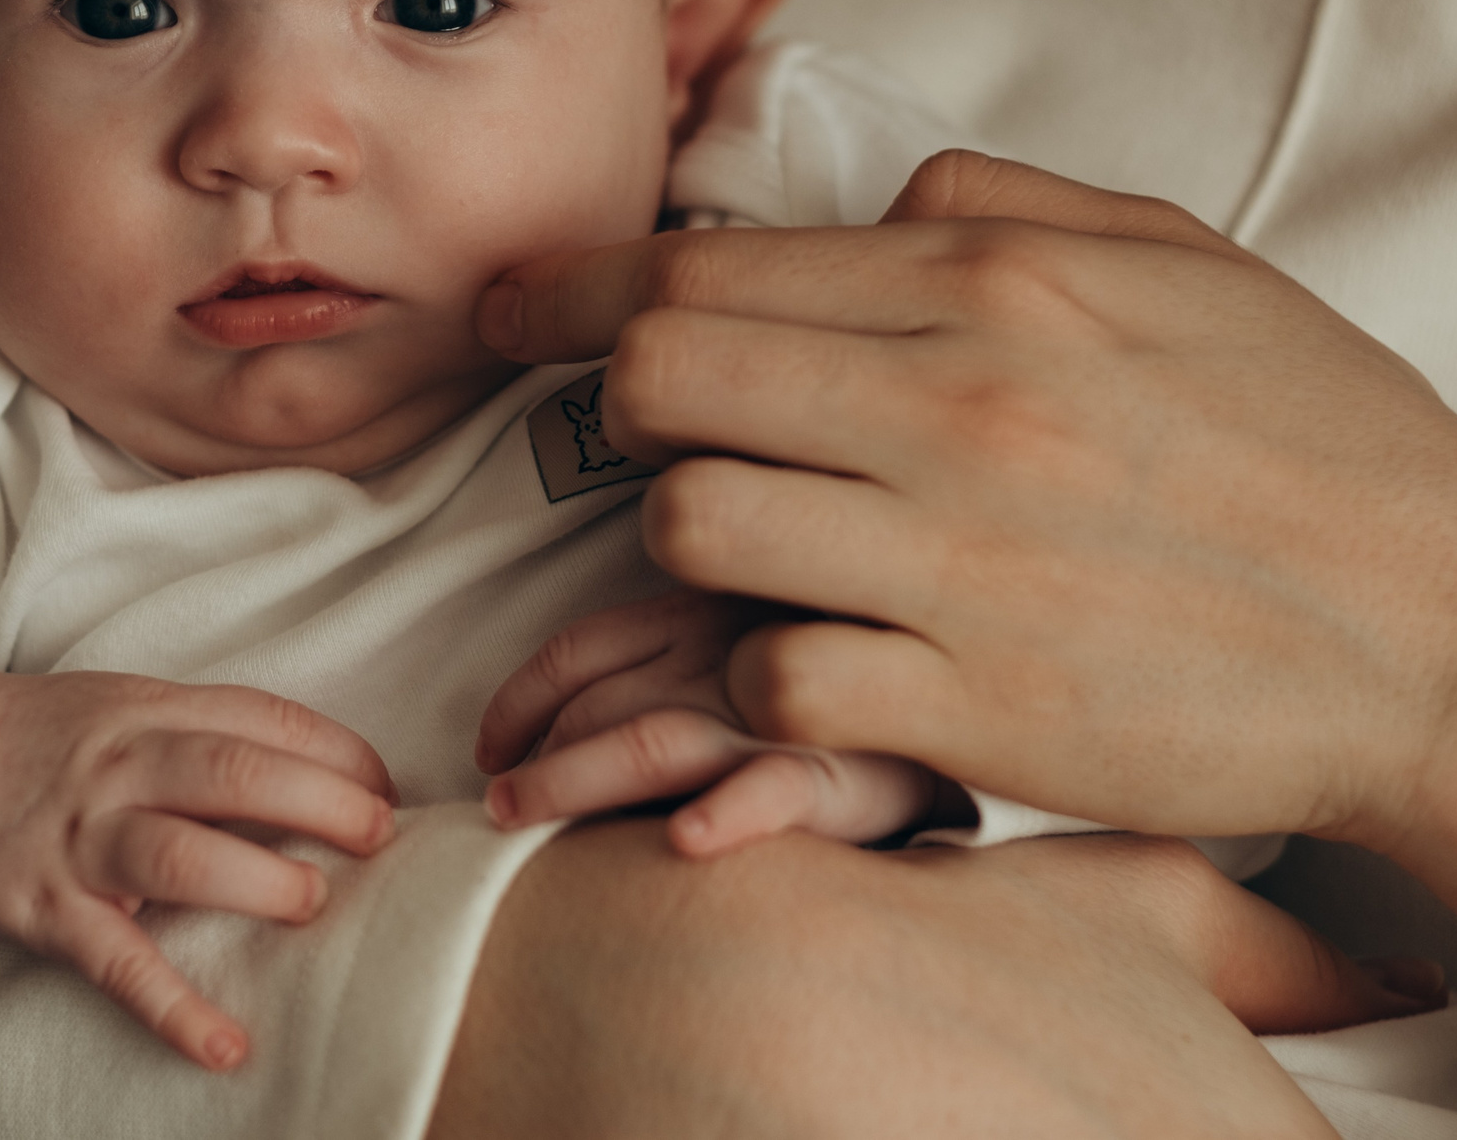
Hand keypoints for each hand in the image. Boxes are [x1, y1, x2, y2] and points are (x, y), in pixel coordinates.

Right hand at [0, 670, 397, 1069]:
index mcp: (151, 710)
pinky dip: (173, 1009)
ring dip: (259, 882)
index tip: (388, 789)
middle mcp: (120, 766)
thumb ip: (205, 732)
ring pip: (181, 853)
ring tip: (314, 905)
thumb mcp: (123, 706)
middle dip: (322, 803)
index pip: (263, 719)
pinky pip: (117, 963)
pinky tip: (226, 1046)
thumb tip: (317, 773)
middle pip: (235, 773)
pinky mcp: (45, 908)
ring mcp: (81, 837)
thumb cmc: (38, 738)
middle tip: (381, 837)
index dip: (337, 752)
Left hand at [474, 149, 1456, 1139]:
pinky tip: (837, 650)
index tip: (515, 308)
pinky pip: (771, 681)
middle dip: (617, 400)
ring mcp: (951, 566)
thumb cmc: (1319, 438)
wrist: (1446, 632)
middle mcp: (954, 411)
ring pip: (693, 529)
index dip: (575, 287)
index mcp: (996, 285)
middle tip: (643, 424)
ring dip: (699, 533)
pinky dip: (771, 668)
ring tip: (772, 539)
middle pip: (664, 383)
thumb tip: (874, 202)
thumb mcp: (1181, 258)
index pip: (707, 267)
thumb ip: (1005, 199)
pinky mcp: (968, 711)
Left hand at [477, 592, 939, 854]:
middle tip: (491, 810)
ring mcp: (780, 715)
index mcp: (703, 616)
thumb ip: (666, 657)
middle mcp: (731, 656)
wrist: (971, 700)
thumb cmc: (837, 682)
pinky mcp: (843, 772)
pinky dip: (731, 812)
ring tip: (517, 813)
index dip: (519, 699)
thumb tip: (556, 735)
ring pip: (654, 740)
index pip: (583, 648)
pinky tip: (688, 840)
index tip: (485, 750)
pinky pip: (778, 787)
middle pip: (601, 700)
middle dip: (534, 756)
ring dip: (576, 780)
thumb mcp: (743, 640)